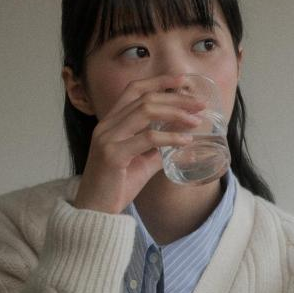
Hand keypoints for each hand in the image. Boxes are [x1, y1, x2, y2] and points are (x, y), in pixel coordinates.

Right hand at [73, 74, 208, 214]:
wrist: (94, 212)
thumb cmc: (115, 187)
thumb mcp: (141, 163)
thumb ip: (159, 149)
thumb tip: (185, 143)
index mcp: (110, 123)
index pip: (134, 90)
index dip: (159, 81)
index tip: (182, 80)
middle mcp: (106, 126)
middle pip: (145, 99)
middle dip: (176, 99)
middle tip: (200, 104)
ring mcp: (107, 138)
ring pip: (146, 112)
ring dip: (176, 113)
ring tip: (196, 121)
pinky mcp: (113, 155)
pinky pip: (147, 138)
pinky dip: (170, 137)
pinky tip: (185, 141)